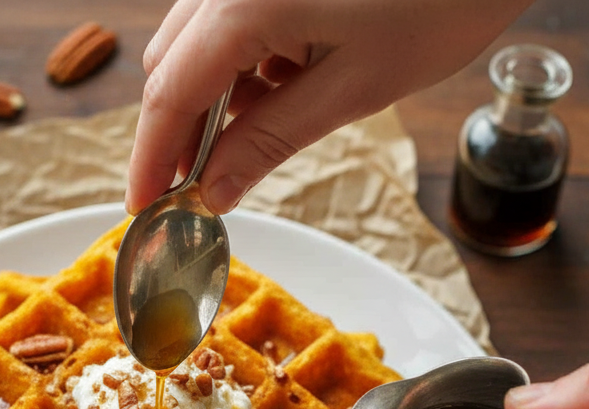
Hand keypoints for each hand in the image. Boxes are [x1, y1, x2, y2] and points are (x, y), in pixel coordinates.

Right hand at [126, 0, 533, 214]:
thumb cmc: (442, 0)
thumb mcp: (353, 88)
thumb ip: (270, 141)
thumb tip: (213, 192)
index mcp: (244, 3)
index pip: (170, 92)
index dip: (153, 158)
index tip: (146, 207)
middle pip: (171, 63)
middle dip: (181, 131)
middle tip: (199, 189)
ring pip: (197, 42)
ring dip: (216, 98)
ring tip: (258, 136)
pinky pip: (230, 18)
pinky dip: (244, 61)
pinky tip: (285, 84)